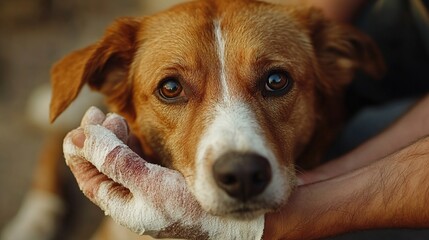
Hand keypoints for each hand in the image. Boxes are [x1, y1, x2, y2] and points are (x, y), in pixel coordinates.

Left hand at [63, 107, 263, 239]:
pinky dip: (138, 142)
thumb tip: (85, 138)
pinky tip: (142, 129)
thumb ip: (116, 162)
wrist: (236, 219)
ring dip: (119, 138)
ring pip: (124, 160)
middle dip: (101, 140)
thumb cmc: (193, 207)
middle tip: (108, 115)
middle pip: (106, 166)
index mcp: (124, 205)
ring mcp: (151, 187)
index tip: (89, 121)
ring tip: (122, 119)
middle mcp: (135, 198)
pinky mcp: (169, 178)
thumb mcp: (150, 186)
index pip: (90, 178)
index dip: (81, 150)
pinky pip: (144, 158)